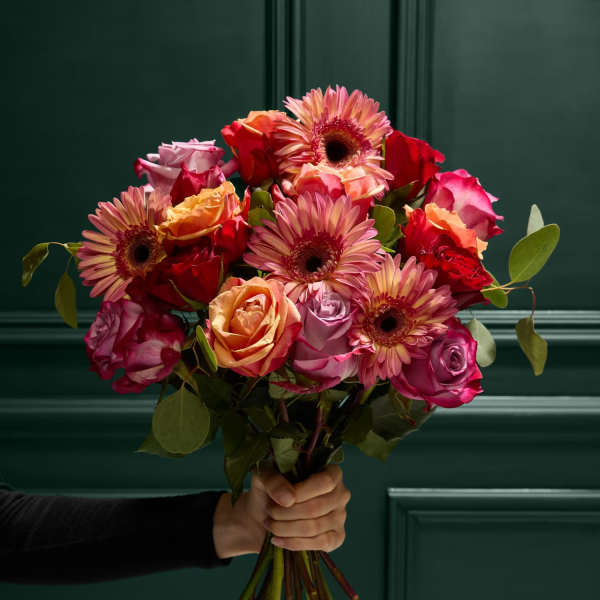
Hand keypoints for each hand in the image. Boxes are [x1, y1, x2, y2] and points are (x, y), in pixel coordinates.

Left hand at [212, 465, 350, 558]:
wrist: (265, 512)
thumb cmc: (270, 488)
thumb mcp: (265, 475)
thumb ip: (274, 481)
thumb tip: (288, 499)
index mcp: (331, 471)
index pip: (325, 482)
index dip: (302, 493)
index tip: (280, 500)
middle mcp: (341, 493)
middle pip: (317, 507)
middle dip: (287, 513)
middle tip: (269, 512)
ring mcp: (341, 517)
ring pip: (315, 527)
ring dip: (286, 528)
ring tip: (270, 524)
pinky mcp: (336, 538)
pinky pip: (319, 544)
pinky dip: (294, 543)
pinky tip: (277, 539)